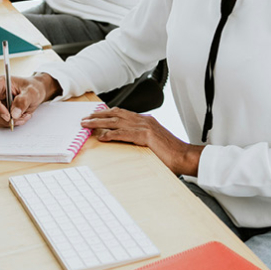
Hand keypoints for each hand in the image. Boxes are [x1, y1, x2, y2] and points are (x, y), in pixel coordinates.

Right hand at [0, 74, 57, 127]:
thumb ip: (24, 101)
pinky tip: (21, 117)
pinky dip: (11, 123)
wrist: (36, 92)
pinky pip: (0, 122)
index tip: (8, 116)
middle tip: (20, 118)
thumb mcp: (32, 92)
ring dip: (10, 121)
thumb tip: (14, 113)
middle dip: (5, 118)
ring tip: (24, 116)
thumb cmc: (33, 87)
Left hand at [81, 108, 203, 175]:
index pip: (123, 113)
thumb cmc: (172, 153)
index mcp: (147, 121)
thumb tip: (128, 142)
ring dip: (99, 123)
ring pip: (117, 122)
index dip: (107, 113)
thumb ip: (141, 139)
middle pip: (116, 114)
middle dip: (98, 116)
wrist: (185, 156)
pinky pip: (124, 134)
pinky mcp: (145, 137)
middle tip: (85, 118)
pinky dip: (111, 135)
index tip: (95, 115)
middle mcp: (145, 121)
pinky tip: (101, 137)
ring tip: (87, 124)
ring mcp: (145, 127)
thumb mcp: (154, 142)